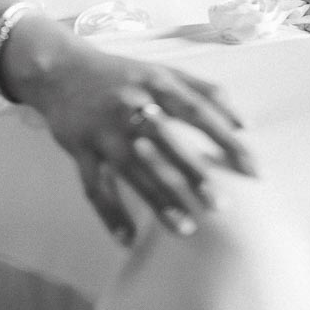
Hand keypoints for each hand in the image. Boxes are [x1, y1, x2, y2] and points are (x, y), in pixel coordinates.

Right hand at [5, 29, 253, 245]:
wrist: (58, 69)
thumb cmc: (121, 74)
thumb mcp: (160, 71)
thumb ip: (203, 90)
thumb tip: (243, 122)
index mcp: (155, 81)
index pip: (197, 109)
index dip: (225, 138)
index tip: (251, 167)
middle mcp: (130, 103)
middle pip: (165, 141)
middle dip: (192, 173)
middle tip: (220, 204)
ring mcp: (102, 128)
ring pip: (133, 169)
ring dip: (158, 200)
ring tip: (186, 229)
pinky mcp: (79, 147)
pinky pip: (96, 187)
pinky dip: (111, 214)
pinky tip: (129, 241)